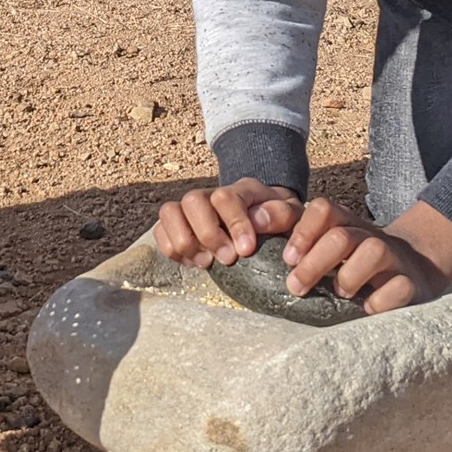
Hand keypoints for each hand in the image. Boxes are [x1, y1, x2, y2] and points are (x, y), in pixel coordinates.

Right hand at [154, 178, 302, 268]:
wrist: (263, 217)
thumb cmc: (277, 218)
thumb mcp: (291, 214)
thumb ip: (281, 214)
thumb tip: (258, 220)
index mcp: (240, 190)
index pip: (226, 196)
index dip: (234, 224)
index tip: (246, 250)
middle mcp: (210, 195)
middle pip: (192, 200)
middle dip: (208, 234)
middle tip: (228, 259)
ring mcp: (191, 209)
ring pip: (169, 212)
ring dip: (185, 242)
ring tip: (207, 262)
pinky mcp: (177, 225)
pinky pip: (160, 231)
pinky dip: (173, 250)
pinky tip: (196, 262)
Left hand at [284, 198, 451, 314]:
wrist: (415, 267)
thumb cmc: (355, 261)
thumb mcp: (327, 244)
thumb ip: (294, 235)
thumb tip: (254, 223)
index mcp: (344, 224)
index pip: (323, 209)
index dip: (302, 231)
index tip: (286, 258)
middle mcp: (368, 235)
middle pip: (341, 237)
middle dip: (314, 263)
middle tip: (295, 287)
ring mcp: (392, 257)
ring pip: (372, 252)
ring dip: (349, 277)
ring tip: (340, 295)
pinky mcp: (410, 283)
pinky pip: (397, 287)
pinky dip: (380, 300)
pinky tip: (367, 310)